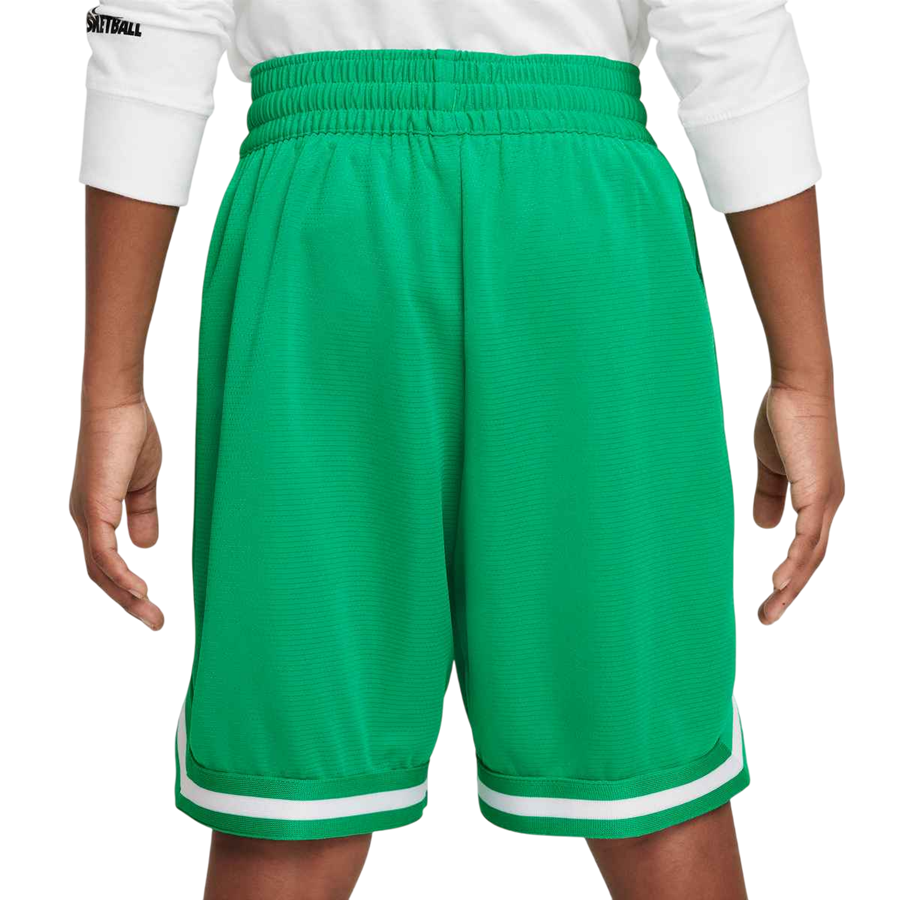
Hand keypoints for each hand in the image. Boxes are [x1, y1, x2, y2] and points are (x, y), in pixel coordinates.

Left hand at [70, 397, 163, 629]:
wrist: (117, 404)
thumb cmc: (129, 434)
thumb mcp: (143, 484)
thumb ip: (144, 514)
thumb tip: (147, 546)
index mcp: (97, 514)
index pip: (107, 563)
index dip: (127, 588)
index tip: (152, 606)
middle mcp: (86, 519)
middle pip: (101, 574)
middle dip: (129, 603)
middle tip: (156, 623)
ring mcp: (86, 514)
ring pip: (101, 570)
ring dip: (127, 597)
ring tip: (152, 616)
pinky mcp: (94, 507)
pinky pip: (103, 552)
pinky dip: (120, 574)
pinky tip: (139, 590)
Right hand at [753, 383, 843, 623]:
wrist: (798, 388)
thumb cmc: (785, 418)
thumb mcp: (771, 465)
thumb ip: (769, 495)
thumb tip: (765, 528)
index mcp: (818, 498)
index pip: (807, 547)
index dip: (790, 574)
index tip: (770, 596)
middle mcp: (828, 504)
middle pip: (811, 560)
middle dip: (790, 592)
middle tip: (766, 617)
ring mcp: (826, 499)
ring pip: (811, 556)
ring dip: (791, 587)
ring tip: (770, 610)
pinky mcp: (818, 492)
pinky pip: (807, 537)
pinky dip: (795, 562)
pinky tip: (781, 582)